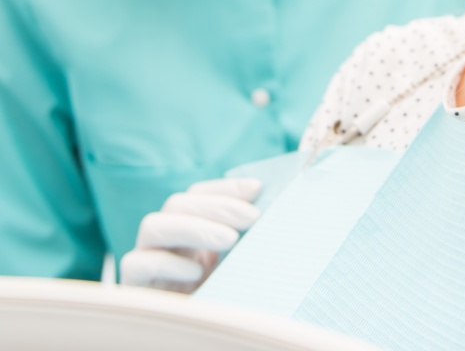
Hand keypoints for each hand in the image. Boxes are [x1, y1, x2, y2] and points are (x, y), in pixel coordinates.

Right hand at [119, 177, 261, 292]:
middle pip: (177, 204)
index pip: (197, 194)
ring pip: (153, 226)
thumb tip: (273, 213)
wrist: (185, 336)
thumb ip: (242, 242)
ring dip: (195, 227)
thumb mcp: (230, 268)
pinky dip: (167, 264)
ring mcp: (143, 261)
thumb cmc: (214, 301)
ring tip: (230, 239)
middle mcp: (162, 241)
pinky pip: (137, 264)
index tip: (257, 188)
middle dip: (217, 205)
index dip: (225, 188)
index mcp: (186, 230)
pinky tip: (197, 273)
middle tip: (251, 217)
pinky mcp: (131, 287)